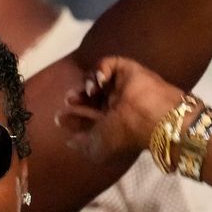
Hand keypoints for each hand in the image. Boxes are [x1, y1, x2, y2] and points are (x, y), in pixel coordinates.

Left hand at [57, 56, 187, 163]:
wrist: (152, 116)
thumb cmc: (124, 134)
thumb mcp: (98, 148)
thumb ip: (82, 145)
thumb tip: (69, 142)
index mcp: (114, 124)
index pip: (90, 118)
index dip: (74, 116)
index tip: (59, 117)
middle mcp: (119, 105)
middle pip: (92, 97)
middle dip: (78, 98)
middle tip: (69, 98)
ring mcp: (123, 86)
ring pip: (99, 79)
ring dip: (88, 83)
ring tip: (88, 91)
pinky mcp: (128, 70)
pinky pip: (110, 64)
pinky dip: (100, 69)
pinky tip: (99, 80)